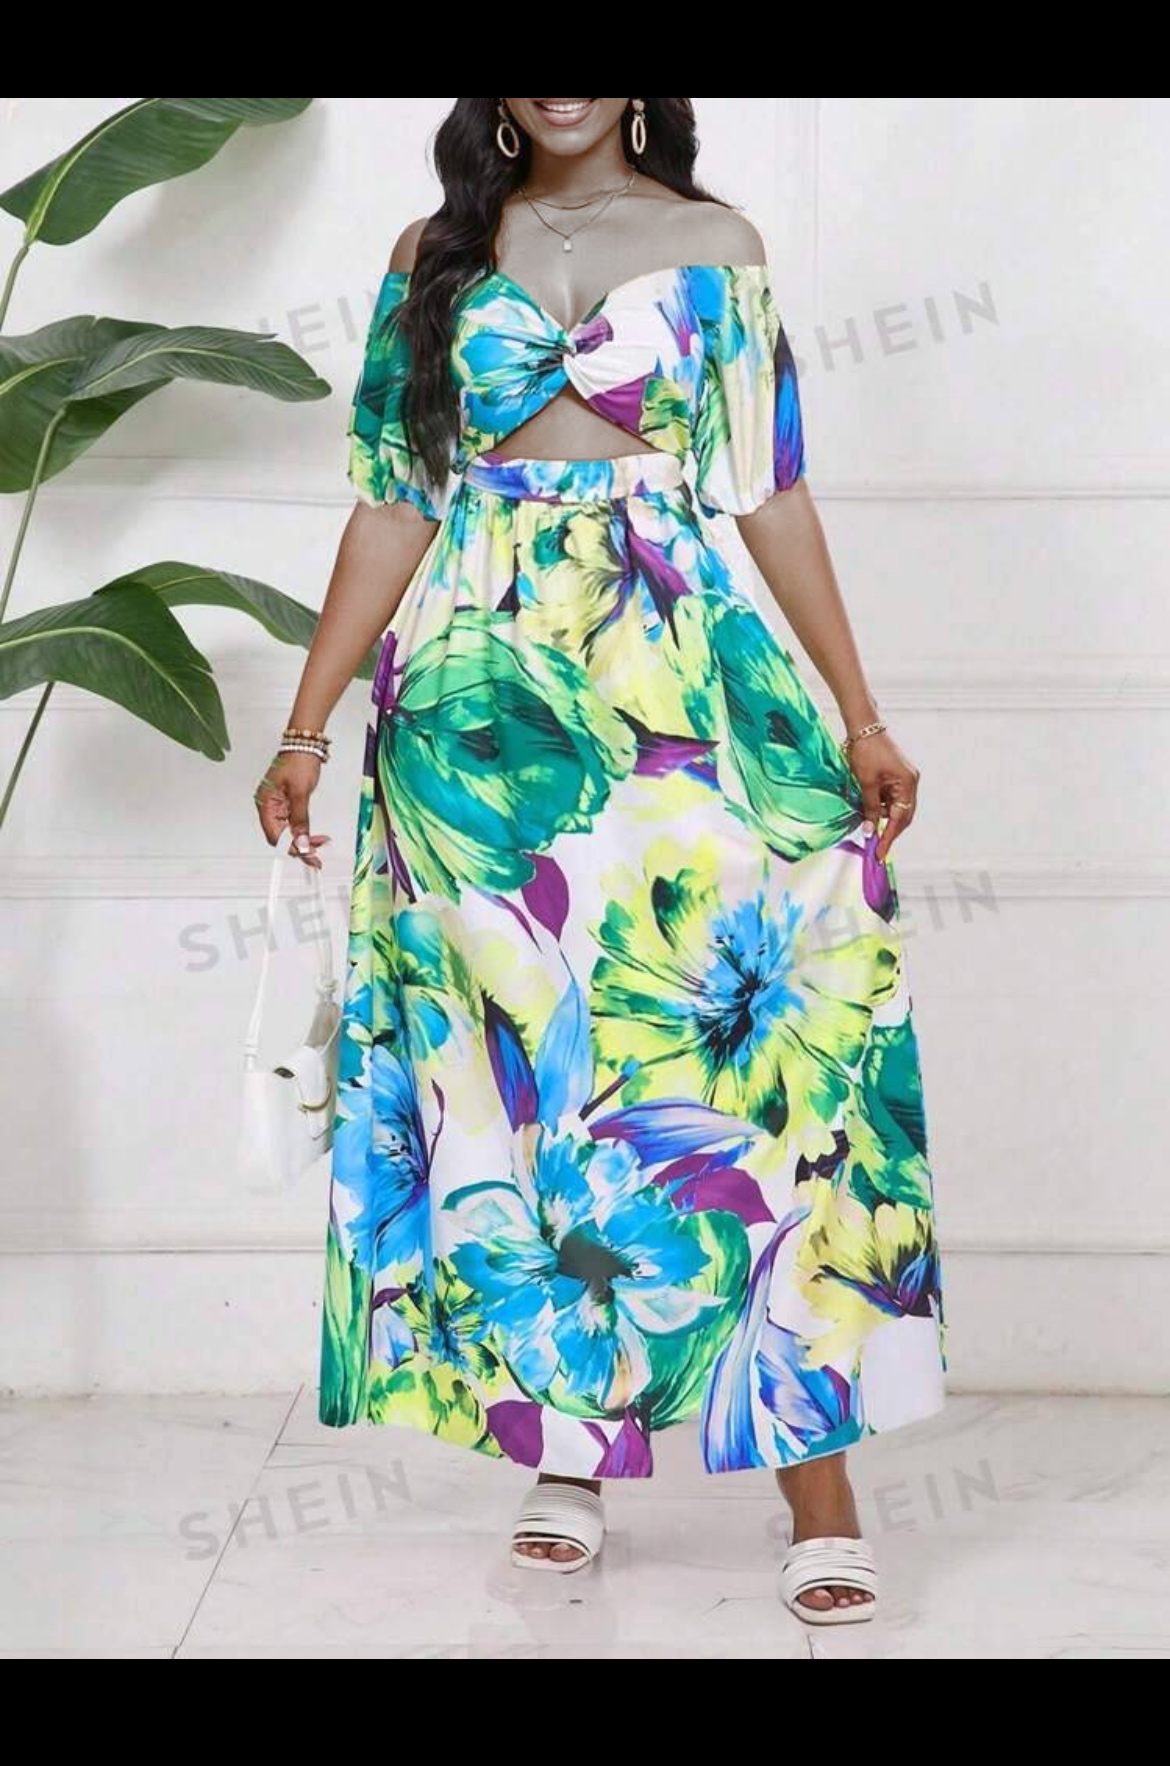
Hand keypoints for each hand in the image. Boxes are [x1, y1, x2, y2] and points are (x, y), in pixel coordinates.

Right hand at [253, 752, 329, 868]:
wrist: (305, 744)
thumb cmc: (298, 761)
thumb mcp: (300, 793)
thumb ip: (299, 820)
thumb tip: (300, 842)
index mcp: (264, 804)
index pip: (275, 836)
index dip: (291, 848)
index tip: (308, 856)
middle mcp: (268, 807)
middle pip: (281, 836)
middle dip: (300, 846)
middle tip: (317, 856)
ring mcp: (277, 806)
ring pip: (289, 831)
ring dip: (304, 839)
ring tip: (321, 844)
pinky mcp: (286, 804)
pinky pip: (294, 823)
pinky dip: (305, 830)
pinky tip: (316, 836)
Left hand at [846, 730, 919, 861]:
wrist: (864, 728)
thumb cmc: (866, 752)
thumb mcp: (866, 783)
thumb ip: (869, 808)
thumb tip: (870, 831)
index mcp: (907, 784)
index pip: (900, 818)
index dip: (889, 837)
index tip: (879, 853)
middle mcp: (911, 783)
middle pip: (902, 816)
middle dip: (888, 830)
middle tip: (875, 846)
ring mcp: (905, 779)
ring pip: (895, 808)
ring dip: (882, 816)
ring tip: (865, 819)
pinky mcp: (897, 777)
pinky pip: (891, 798)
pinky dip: (880, 806)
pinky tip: (868, 807)